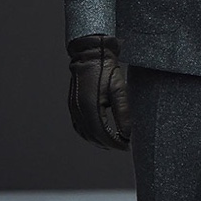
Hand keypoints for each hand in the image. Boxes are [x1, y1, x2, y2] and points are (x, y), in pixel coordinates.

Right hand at [67, 34, 130, 149]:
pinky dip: (88, 134)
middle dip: (109, 144)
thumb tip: (127, 133)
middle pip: (93, 137)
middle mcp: (79, 110)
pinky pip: (78, 126)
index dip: (115, 143)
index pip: (103, 134)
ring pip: (84, 134)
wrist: (90, 55)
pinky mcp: (73, 105)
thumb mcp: (119, 90)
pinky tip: (98, 135)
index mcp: (91, 106)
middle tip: (123, 145)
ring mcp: (74, 108)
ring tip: (113, 143)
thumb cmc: (106, 69)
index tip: (127, 146)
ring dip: (98, 141)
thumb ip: (123, 113)